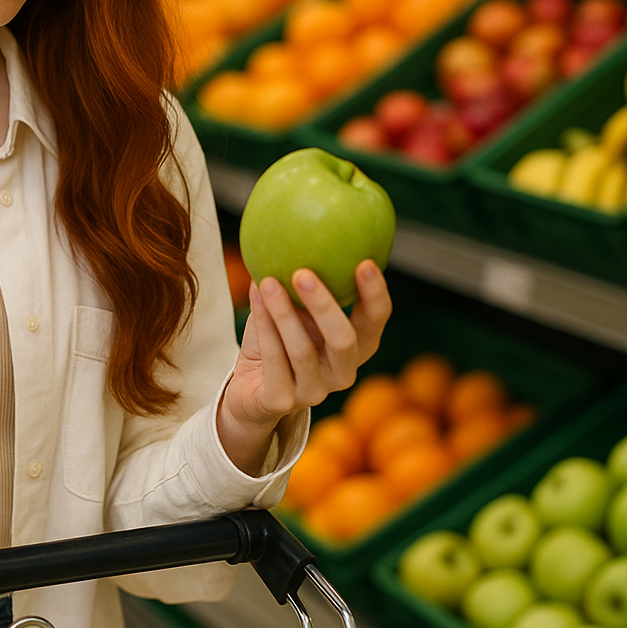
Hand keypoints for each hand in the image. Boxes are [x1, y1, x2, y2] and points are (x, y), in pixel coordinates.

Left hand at [217, 260, 391, 473]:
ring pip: (303, 351)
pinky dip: (263, 326)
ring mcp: (314, 391)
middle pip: (345, 340)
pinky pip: (274, 361)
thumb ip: (300, 281)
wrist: (250, 390)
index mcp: (356, 346)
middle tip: (303, 273)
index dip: (375, 294)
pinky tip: (255, 297)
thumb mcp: (293, 308)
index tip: (364, 262)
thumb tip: (297, 225)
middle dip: (325, 305)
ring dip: (283, 313)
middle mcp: (342, 372)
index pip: (376, 320)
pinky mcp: (283, 402)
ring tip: (267, 281)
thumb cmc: (278, 340)